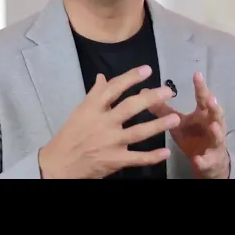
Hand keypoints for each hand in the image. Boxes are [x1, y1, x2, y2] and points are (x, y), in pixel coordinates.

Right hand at [38, 65, 180, 178]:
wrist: (60, 164)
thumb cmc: (71, 135)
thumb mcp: (80, 111)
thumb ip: (94, 95)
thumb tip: (102, 76)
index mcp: (93, 108)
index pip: (114, 88)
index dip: (131, 78)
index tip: (147, 70)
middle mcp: (104, 122)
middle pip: (130, 107)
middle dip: (150, 98)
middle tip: (168, 90)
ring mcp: (111, 142)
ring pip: (138, 132)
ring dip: (158, 125)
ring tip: (175, 118)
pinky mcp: (115, 160)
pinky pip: (137, 158)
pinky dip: (152, 156)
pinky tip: (165, 152)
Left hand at [145, 72, 229, 178]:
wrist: (207, 161)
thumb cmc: (192, 135)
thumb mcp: (178, 122)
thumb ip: (163, 109)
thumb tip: (143, 91)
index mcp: (203, 114)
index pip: (202, 98)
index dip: (200, 86)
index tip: (196, 74)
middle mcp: (212, 126)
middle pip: (216, 114)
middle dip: (214, 107)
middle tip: (211, 98)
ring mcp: (214, 143)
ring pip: (218, 136)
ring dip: (216, 131)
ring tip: (213, 126)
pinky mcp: (210, 160)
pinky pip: (207, 160)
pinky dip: (203, 160)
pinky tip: (197, 159)